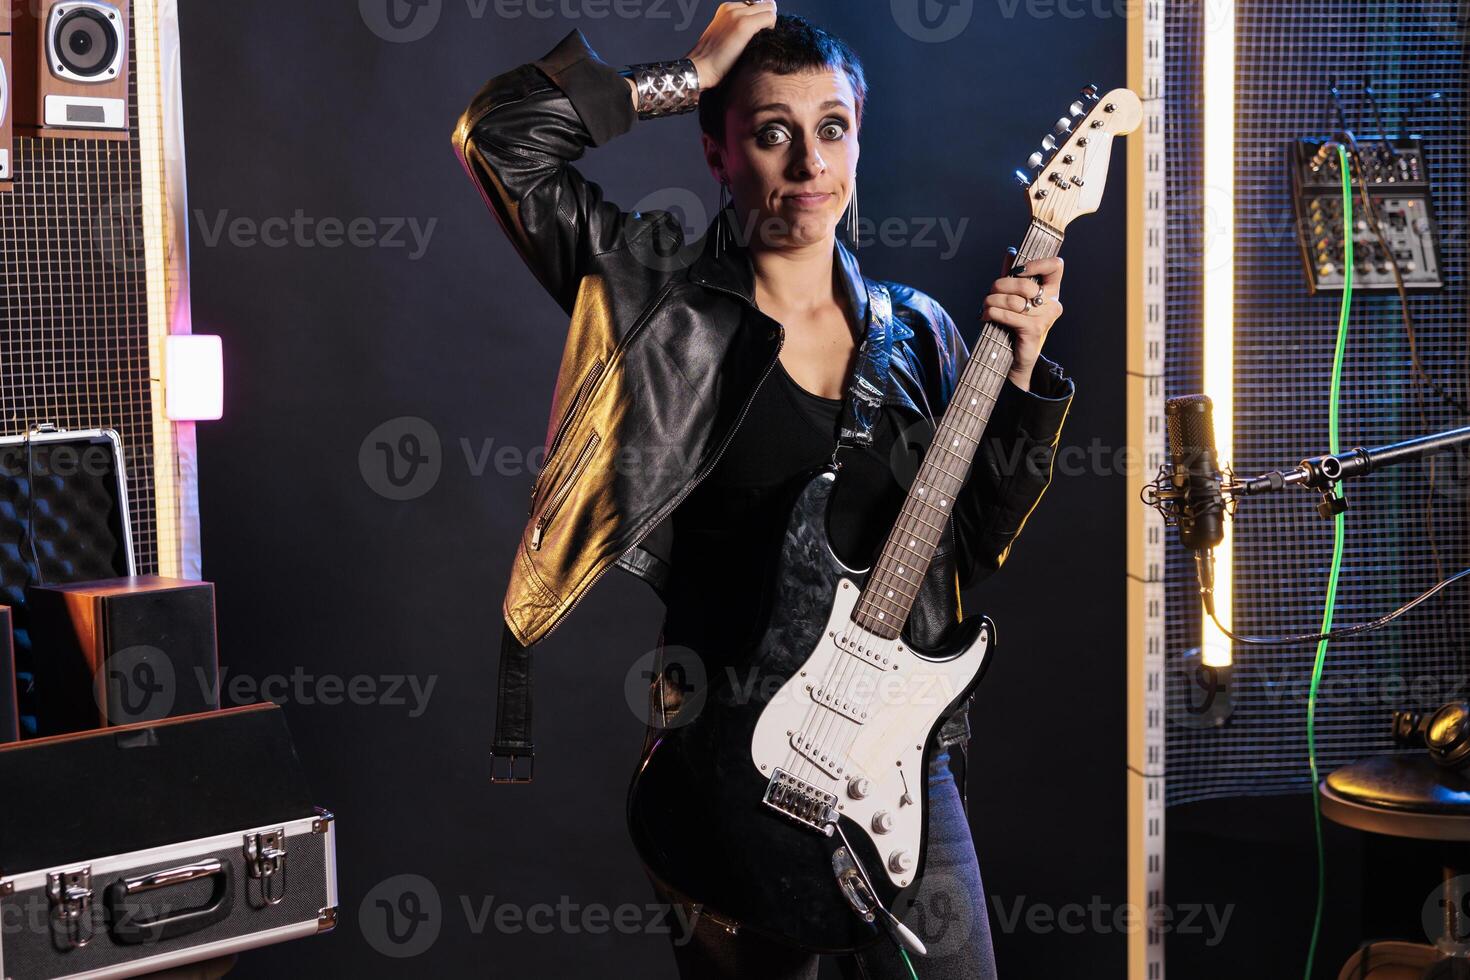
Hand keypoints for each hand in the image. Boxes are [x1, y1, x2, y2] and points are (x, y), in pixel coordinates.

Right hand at [685, 1, 778, 89]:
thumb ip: (737, 27)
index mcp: (726, 9)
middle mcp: (732, 8)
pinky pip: (770, 18)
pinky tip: (762, 40)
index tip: (758, 31)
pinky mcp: (744, 25)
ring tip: (761, 39)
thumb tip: (759, 28)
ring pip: (769, 9)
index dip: (760, 18)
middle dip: (766, 19)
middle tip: (762, 36)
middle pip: (763, 5)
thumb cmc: (712, 59)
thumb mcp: (723, 35)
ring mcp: (738, 15)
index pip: (754, 6)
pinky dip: (771, 28)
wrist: (700, 68)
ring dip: (769, 23)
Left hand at [982, 253, 1063, 391]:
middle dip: (1000, 285)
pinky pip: (1008, 315)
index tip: (1019, 270)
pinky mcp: (1034, 330)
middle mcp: (1053, 303)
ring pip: (1013, 300)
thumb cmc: (1015, 326)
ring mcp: (1045, 318)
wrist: (1016, 359)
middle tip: (990, 293)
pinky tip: (985, 316)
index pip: (1056, 266)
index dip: (1037, 263)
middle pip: (1025, 283)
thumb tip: (1010, 252)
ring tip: (984, 306)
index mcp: (1052, 291)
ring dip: (992, 301)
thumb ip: (1014, 275)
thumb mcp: (1015, 298)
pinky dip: (992, 313)